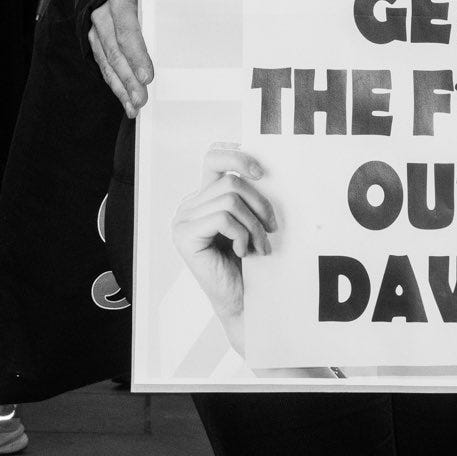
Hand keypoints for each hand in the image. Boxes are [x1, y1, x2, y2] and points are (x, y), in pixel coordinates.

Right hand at [89, 0, 153, 117]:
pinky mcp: (94, 43)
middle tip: (142, 99)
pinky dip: (116, 86)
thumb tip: (181, 41)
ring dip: (122, 88)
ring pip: (108, 64)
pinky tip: (127, 101)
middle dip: (129, 80)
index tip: (148, 77)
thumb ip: (159, 17)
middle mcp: (103, 16)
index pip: (128, 32)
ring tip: (135, 107)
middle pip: (116, 53)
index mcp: (120, 1)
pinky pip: (104, 68)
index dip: (137, 56)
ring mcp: (96, 31)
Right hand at [172, 144, 275, 355]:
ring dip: (254, 224)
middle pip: (230, 180)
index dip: (236, 154)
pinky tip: (243, 252)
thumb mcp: (252, 218)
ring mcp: (183, 220)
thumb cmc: (251, 261)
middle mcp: (189, 205)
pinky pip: (222, 218)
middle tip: (273, 228)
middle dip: (259, 203)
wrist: (245, 301)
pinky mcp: (184, 236)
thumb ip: (249, 192)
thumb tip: (263, 163)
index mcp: (203, 197)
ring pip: (230, 199)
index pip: (213, 157)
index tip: (261, 171)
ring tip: (261, 246)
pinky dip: (242, 234)